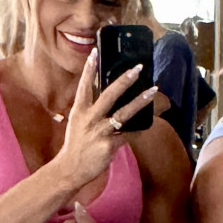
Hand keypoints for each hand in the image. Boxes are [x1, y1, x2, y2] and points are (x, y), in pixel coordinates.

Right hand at [56, 53, 156, 192]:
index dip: (89, 70)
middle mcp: (89, 119)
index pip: (84, 86)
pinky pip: (128, 135)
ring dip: (140, 101)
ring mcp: (100, 133)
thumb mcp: (78, 123)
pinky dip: (138, 130)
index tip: (95, 53)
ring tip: (153, 90)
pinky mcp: (109, 146)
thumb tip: (111, 98)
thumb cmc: (76, 144)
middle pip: (108, 95)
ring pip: (123, 114)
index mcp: (79, 111)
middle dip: (124, 81)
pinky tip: (147, 124)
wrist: (70, 169)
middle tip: (137, 69)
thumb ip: (92, 110)